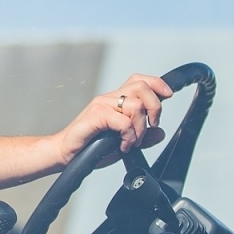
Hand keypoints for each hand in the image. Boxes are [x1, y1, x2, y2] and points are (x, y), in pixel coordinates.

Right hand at [52, 73, 172, 164]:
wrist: (65, 153)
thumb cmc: (90, 147)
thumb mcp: (123, 143)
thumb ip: (142, 137)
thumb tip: (159, 133)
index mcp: (116, 100)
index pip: (140, 80)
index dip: (157, 83)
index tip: (168, 95)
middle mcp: (109, 98)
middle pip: (141, 86)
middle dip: (155, 106)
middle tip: (152, 125)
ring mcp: (101, 104)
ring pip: (135, 105)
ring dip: (140, 127)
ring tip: (132, 142)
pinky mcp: (95, 115)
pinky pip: (123, 121)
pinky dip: (128, 136)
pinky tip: (122, 146)